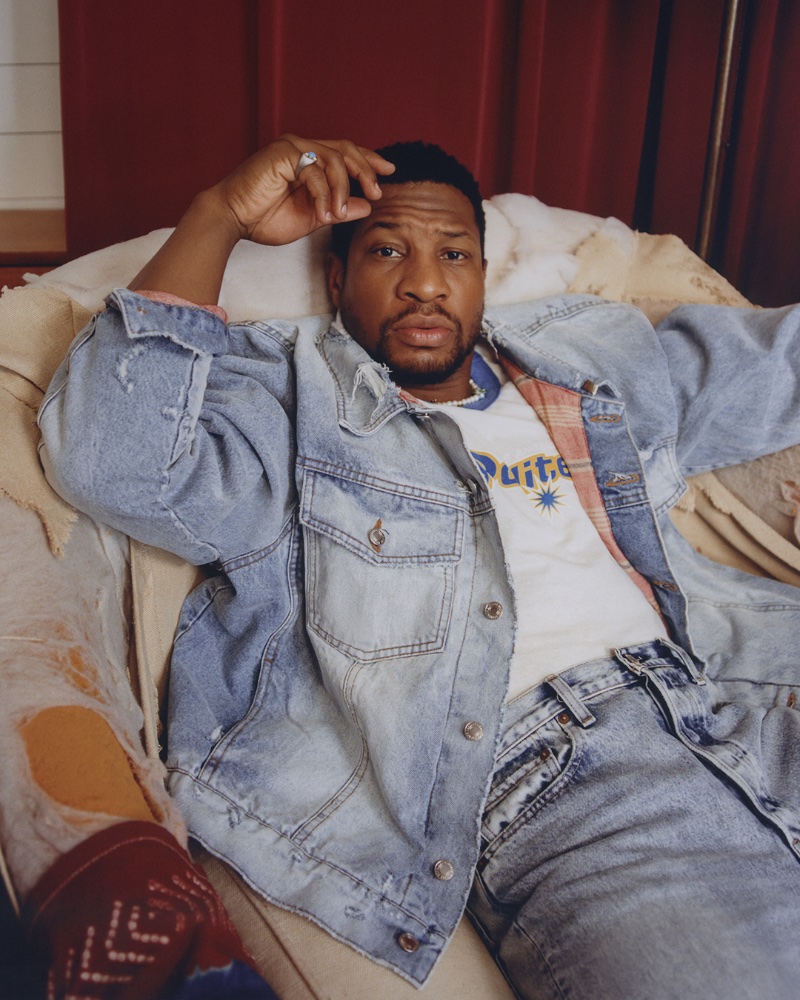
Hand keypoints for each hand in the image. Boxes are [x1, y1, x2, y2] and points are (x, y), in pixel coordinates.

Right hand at [213, 135, 395, 246]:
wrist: (232, 219)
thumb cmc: (264, 219)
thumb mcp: (312, 217)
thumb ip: (339, 209)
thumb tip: (366, 205)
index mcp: (308, 159)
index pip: (345, 153)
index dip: (369, 160)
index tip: (388, 172)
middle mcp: (301, 147)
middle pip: (345, 149)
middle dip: (365, 170)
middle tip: (376, 191)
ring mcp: (291, 147)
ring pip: (332, 160)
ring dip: (342, 189)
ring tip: (339, 214)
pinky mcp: (281, 154)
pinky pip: (314, 171)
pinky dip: (323, 194)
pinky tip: (323, 212)